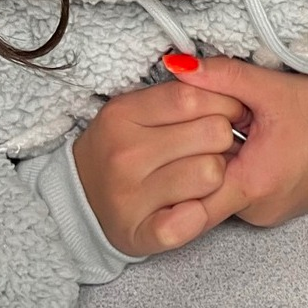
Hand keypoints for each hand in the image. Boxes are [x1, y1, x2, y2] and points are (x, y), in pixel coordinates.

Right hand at [73, 80, 245, 255]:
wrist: (80, 202)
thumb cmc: (123, 150)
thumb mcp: (138, 111)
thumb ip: (179, 92)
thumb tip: (211, 73)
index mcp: (121, 115)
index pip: (193, 96)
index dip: (224, 103)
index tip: (227, 115)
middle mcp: (122, 154)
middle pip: (213, 133)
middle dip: (223, 140)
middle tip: (210, 150)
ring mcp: (127, 197)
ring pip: (212, 173)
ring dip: (217, 176)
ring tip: (198, 177)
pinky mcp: (139, 234)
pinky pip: (192, 221)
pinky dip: (200, 215)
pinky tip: (191, 207)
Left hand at [166, 56, 307, 227]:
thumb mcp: (273, 89)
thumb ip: (222, 76)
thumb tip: (177, 65)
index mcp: (252, 185)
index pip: (186, 189)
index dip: (178, 158)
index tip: (183, 135)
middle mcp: (257, 211)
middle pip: (200, 191)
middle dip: (199, 157)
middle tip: (220, 126)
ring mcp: (267, 216)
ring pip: (220, 194)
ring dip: (221, 164)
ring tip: (239, 135)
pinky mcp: (276, 212)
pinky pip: (241, 196)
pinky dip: (240, 172)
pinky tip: (254, 148)